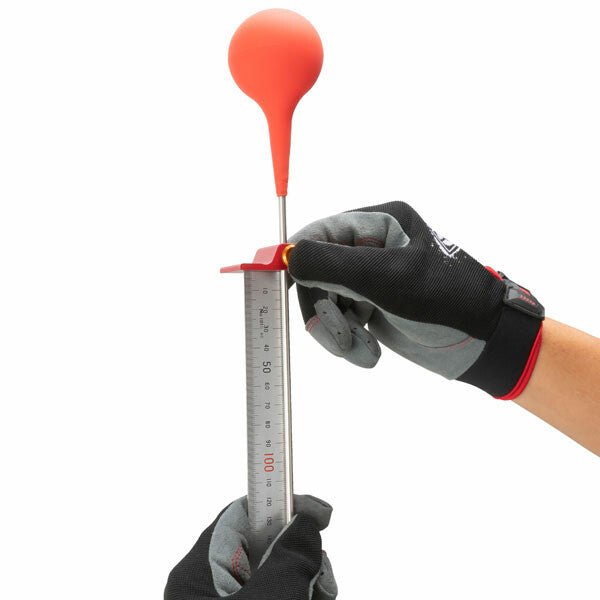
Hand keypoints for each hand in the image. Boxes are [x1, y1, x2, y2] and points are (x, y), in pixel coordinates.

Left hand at [165, 495, 336, 599]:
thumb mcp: (269, 598)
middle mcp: (211, 587)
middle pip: (267, 547)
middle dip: (300, 558)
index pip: (242, 513)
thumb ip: (290, 557)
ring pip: (280, 576)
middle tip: (320, 580)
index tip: (319, 510)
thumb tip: (307, 522)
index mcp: (198, 572)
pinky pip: (281, 594)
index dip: (281, 503)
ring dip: (306, 585)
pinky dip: (302, 597)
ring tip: (315, 598)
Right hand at [288, 201, 543, 398]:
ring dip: (336, 332)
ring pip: (324, 300)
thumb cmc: (446, 301)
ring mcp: (368, 278)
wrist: (483, 342)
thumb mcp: (388, 279)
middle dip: (322, 310)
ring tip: (360, 351)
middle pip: (316, 272)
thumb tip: (289, 256)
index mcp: (378, 223)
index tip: (286, 291)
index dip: (298, 261)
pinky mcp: (369, 305)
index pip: (320, 234)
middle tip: (337, 339)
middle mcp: (369, 246)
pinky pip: (338, 321)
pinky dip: (347, 340)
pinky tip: (368, 353)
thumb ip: (333, 264)